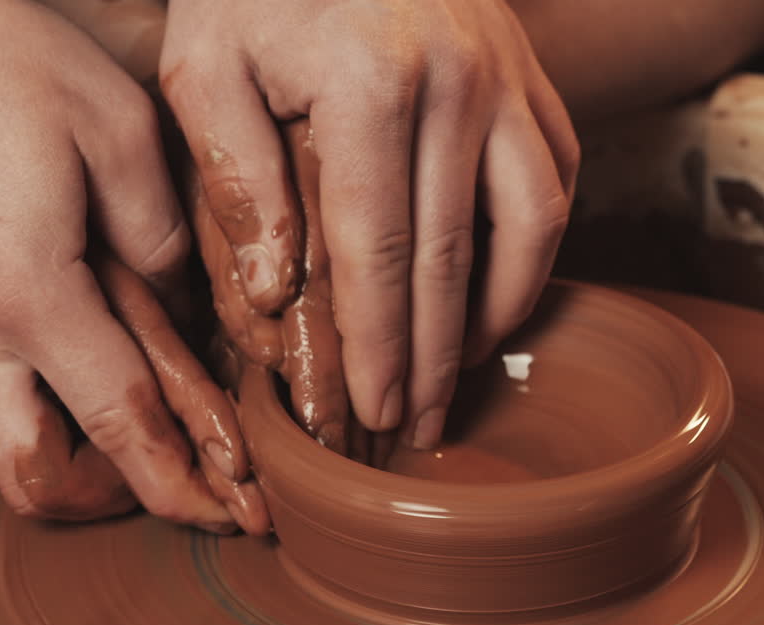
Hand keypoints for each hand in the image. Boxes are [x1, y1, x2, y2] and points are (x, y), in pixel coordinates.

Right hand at [0, 0, 266, 532]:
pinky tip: (94, 399)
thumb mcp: (116, 131)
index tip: (239, 512)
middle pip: (38, 479)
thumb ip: (160, 237)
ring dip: (80, 475)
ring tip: (153, 456)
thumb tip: (183, 312)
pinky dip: (44, 427)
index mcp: (25, 290)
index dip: (186, 481)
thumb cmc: (7, 62)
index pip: (122, 423)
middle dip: (123, 503)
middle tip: (196, 490)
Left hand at [160, 0, 579, 448]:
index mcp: (370, 84)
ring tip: (461, 369)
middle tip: (423, 426)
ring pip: (532, 228)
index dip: (379, 342)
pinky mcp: (535, 83)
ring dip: (499, 312)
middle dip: (436, 357)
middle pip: (456, 257)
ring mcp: (510, 81)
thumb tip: (278, 291)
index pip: (380, 248)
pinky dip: (533, 252)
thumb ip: (234, 173)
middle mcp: (459, 85)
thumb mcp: (207, 60)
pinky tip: (495, 290)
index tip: (375, 409)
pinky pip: (556, 185)